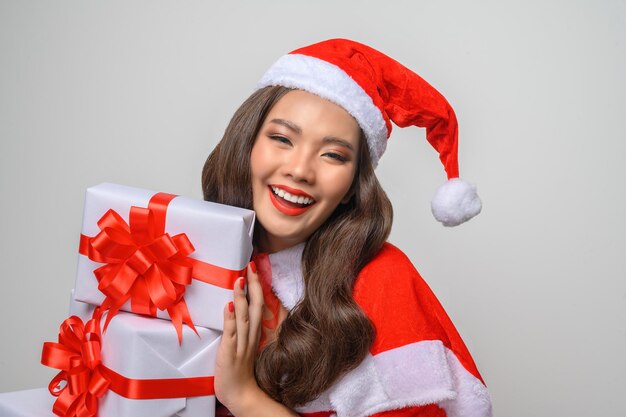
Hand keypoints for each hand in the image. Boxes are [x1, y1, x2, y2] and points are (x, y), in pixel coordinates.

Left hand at [214, 261, 263, 412]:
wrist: (241, 395)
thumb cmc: (240, 371)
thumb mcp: (243, 344)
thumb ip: (241, 326)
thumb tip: (235, 306)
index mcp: (254, 332)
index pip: (258, 305)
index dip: (256, 286)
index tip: (253, 268)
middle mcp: (250, 336)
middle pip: (254, 307)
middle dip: (253, 285)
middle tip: (250, 266)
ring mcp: (241, 345)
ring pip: (243, 318)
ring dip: (241, 299)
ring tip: (239, 281)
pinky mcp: (230, 354)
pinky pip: (231, 334)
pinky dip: (230, 320)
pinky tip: (228, 307)